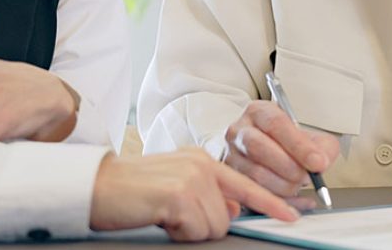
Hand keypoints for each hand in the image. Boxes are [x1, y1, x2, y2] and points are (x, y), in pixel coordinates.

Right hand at [90, 148, 298, 240]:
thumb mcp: (177, 186)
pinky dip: (179, 233)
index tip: (294, 215)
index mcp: (203, 159)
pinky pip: (198, 230)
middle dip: (204, 227)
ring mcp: (193, 177)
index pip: (245, 184)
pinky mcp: (181, 193)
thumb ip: (207, 195)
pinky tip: (160, 217)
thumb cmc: (133, 192)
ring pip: (215, 226)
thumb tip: (231, 210)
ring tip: (164, 215)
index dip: (271, 203)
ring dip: (190, 231)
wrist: (97, 186)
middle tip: (173, 217)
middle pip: (228, 215)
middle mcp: (202, 163)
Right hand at [223, 101, 338, 206]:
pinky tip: (297, 201)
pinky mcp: (230, 180)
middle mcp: (240, 131)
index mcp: (258, 112)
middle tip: (308, 176)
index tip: (318, 162)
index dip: (299, 145)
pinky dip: (280, 202)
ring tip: (300, 184)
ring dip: (284, 185)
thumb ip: (321, 146)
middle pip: (259, 147)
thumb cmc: (288, 144)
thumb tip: (321, 161)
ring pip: (254, 174)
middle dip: (289, 167)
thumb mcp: (310, 136)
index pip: (276, 123)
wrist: (270, 153)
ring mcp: (231, 156)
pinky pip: (253, 195)